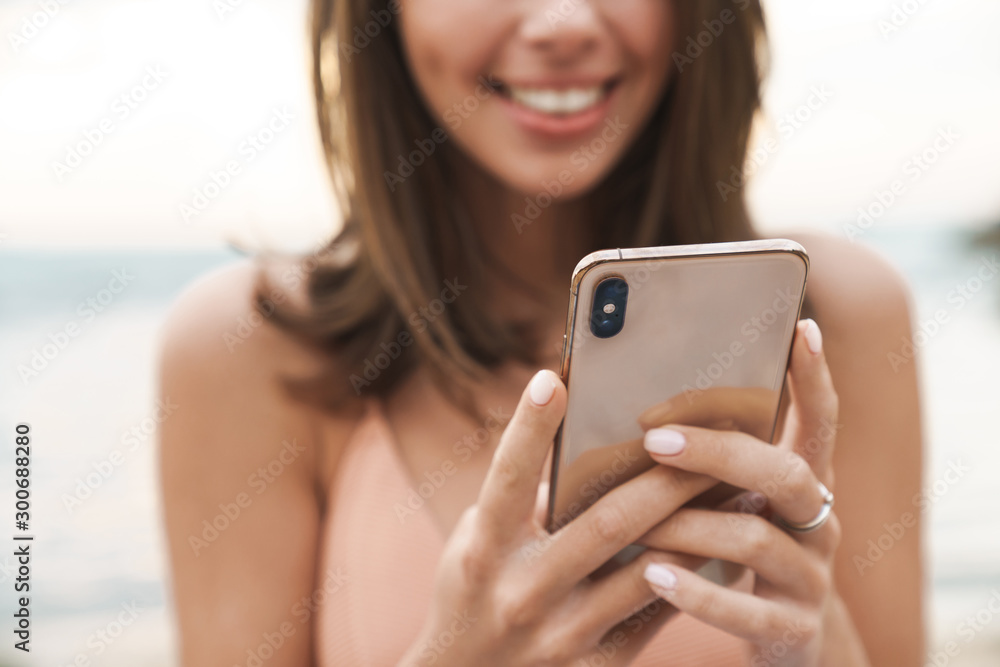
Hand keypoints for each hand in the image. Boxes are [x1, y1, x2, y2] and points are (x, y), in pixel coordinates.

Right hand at [400, 370, 722, 666]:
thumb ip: (523, 503)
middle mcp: (523, 592)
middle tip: (714, 436)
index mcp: (484, 552)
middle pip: (607, 523)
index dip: (529, 429)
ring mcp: (564, 636)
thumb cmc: (472, 595)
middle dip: (667, 477)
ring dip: (698, 525)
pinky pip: (657, 612)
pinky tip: (722, 543)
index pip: (507, 479)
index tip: (553, 377)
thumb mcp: (477, 544)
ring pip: (648, 569)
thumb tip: (589, 451)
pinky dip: (691, 573)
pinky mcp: (599, 666)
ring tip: (741, 487)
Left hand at [636, 319, 852, 665]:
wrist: (782, 646)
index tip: (802, 328)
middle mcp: (819, 523)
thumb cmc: (733, 554)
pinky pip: (746, 611)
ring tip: (636, 525)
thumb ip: (703, 469)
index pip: (820, 422)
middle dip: (719, 452)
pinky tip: (654, 578)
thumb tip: (633, 419)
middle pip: (786, 472)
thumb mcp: (731, 505)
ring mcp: (811, 578)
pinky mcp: (795, 630)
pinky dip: (697, 594)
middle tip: (655, 440)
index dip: (815, 378)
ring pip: (755, 539)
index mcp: (802, 484)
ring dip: (687, 527)